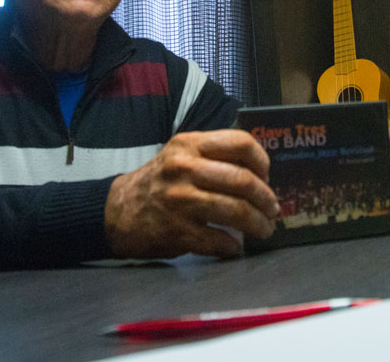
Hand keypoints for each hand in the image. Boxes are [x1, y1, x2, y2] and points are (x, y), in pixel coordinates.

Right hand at [104, 130, 279, 258]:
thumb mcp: (181, 156)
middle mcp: (184, 168)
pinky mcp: (176, 231)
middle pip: (243, 180)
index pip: (241, 143)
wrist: (117, 211)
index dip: (262, 162)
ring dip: (257, 224)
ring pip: (235, 211)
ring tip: (264, 229)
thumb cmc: (159, 182)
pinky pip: (218, 240)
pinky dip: (232, 246)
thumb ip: (214, 156)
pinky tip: (235, 246)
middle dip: (266, 199)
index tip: (267, 177)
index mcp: (190, 144)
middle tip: (273, 210)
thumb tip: (260, 175)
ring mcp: (180, 200)